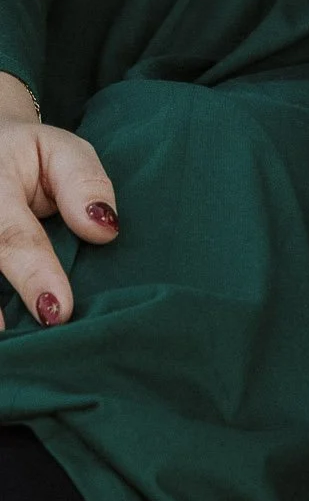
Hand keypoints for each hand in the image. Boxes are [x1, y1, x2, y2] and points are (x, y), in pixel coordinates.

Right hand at [0, 87, 119, 330]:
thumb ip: (82, 182)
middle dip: (1, 309)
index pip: (12, 236)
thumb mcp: (61, 151)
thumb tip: (105, 230)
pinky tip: (13, 340)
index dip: (35, 275)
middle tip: (42, 335)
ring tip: (22, 348)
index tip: (58, 310)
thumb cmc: (30, 158)